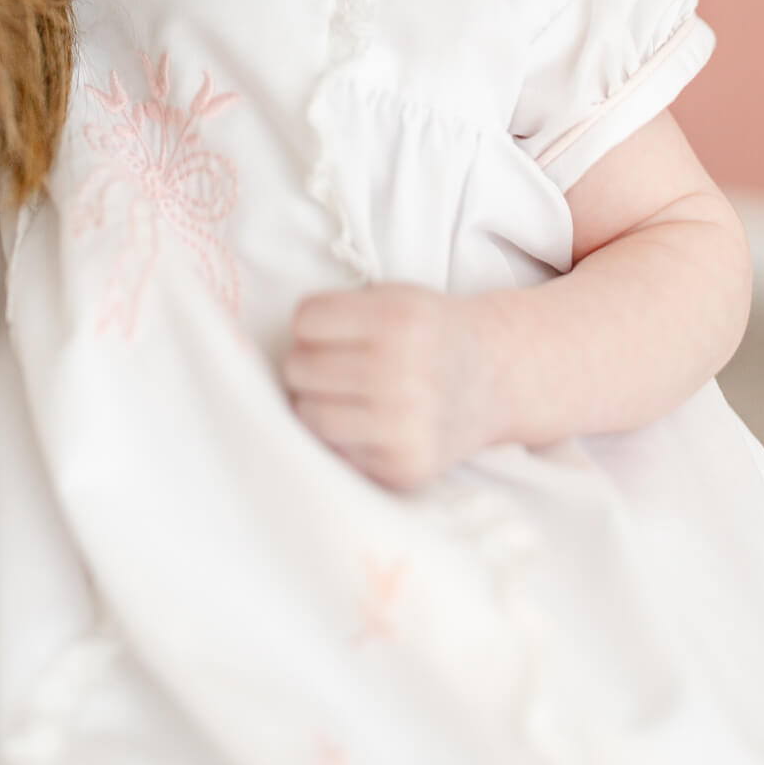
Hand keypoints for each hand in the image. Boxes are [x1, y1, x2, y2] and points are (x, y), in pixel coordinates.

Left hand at [282, 283, 514, 491]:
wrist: (494, 377)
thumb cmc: (429, 331)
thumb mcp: (394, 296)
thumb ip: (340, 312)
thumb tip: (269, 352)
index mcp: (398, 319)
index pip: (304, 320)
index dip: (311, 324)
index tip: (329, 330)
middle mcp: (402, 374)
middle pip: (300, 368)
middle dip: (308, 363)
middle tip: (334, 364)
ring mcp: (403, 427)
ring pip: (308, 415)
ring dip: (314, 403)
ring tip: (342, 394)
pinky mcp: (403, 468)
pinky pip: (335, 452)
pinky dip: (338, 437)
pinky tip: (362, 422)